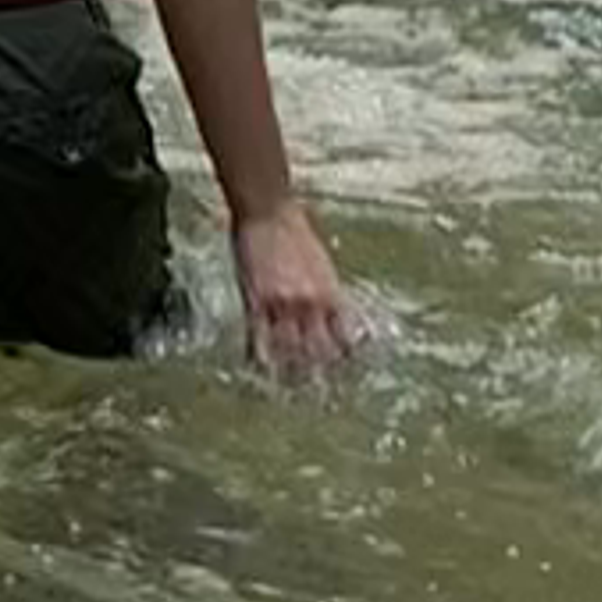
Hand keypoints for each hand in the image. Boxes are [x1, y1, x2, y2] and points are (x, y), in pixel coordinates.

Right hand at [232, 202, 360, 378]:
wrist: (268, 209)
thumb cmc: (295, 230)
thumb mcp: (321, 264)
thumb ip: (328, 293)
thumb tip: (337, 317)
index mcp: (330, 293)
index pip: (345, 338)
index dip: (346, 359)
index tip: (346, 374)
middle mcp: (310, 304)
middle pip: (318, 352)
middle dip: (320, 374)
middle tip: (318, 391)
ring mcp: (282, 305)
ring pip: (289, 353)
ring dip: (289, 373)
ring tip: (288, 388)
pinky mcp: (255, 302)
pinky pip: (257, 340)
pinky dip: (259, 358)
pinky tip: (259, 368)